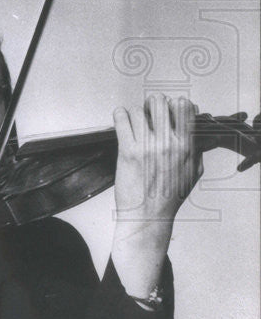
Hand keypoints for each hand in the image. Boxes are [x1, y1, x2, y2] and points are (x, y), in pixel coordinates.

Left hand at [110, 94, 202, 296]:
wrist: (148, 215)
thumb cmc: (169, 195)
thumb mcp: (193, 172)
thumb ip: (196, 149)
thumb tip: (198, 131)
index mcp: (186, 147)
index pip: (184, 107)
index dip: (175, 103)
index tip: (169, 109)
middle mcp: (168, 144)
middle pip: (159, 102)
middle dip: (153, 104)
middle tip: (149, 111)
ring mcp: (147, 147)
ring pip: (138, 110)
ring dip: (135, 112)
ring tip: (134, 120)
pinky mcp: (127, 151)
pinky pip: (121, 120)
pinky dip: (120, 114)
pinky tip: (121, 118)